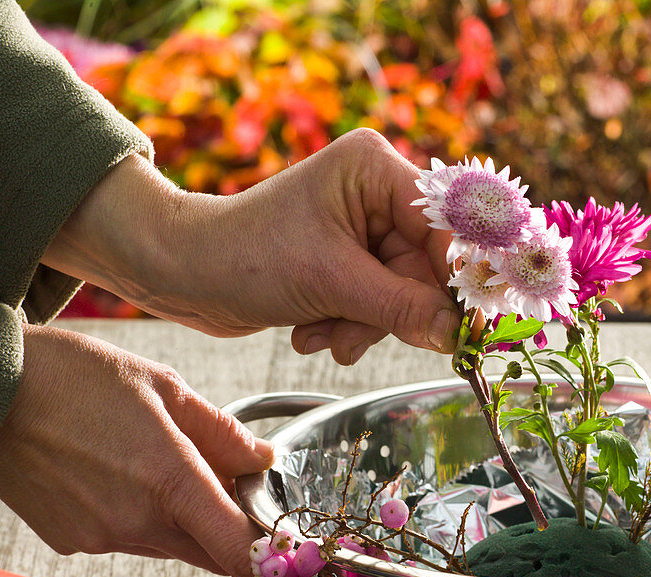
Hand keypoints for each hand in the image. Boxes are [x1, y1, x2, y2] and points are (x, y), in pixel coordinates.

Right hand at [0, 324, 352, 576]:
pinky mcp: (74, 543)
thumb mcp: (162, 385)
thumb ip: (221, 432)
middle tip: (248, 524)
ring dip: (186, 520)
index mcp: (169, 477)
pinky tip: (117, 471)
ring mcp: (102, 538)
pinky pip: (132, 537)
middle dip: (239, 542)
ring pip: (175, 543)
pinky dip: (141, 514)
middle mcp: (137, 520)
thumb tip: (263, 464)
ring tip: (151, 461)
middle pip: (215, 550)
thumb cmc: (72, 376)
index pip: (244, 553)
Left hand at [44, 129, 460, 363]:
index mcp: (375, 169)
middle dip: (390, 311)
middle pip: (423, 267)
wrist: (182, 275)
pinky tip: (312, 330)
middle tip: (357, 334)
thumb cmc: (246, 256)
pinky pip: (376, 303)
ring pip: (400, 293)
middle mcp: (374, 192)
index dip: (456, 278)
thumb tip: (458, 333)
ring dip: (363, 325)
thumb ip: (403, 309)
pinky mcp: (345, 261)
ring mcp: (360, 228)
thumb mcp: (331, 283)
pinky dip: (348, 325)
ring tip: (322, 333)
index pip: (443, 226)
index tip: (468, 323)